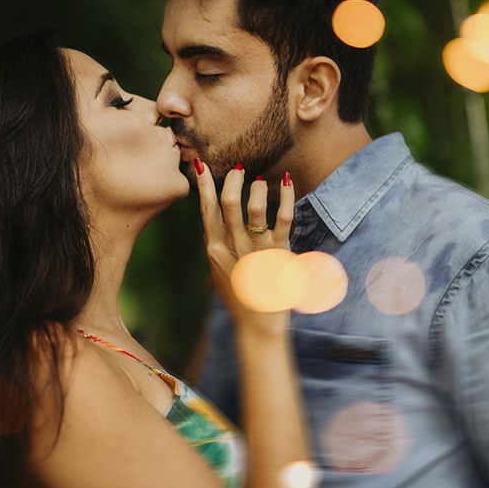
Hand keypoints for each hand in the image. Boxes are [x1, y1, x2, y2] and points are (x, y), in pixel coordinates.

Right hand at [195, 161, 293, 328]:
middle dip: (233, 179)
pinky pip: (282, 218)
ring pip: (254, 208)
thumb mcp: (218, 271)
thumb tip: (207, 225)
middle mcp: (233, 247)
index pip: (206, 210)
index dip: (204, 185)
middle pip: (228, 203)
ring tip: (261, 181)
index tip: (201, 164)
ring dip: (257, 188)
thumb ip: (213, 246)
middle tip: (240, 168)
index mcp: (215, 249)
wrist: (258, 323)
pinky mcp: (279, 253)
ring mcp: (256, 250)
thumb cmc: (239, 295)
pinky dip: (286, 196)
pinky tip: (287, 182)